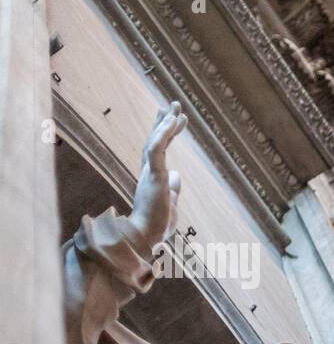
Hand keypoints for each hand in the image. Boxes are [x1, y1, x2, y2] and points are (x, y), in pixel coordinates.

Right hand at [128, 102, 187, 250]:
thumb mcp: (170, 203)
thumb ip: (173, 189)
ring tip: (176, 107)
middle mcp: (149, 172)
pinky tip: (173, 121)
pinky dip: (164, 134)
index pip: (158, 150)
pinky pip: (157, 149)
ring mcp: (151, 173)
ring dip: (166, 123)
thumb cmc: (156, 226)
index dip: (165, 134)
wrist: (146, 238)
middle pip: (156, 141)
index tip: (173, 119)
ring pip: (157, 141)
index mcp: (152, 177)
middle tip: (172, 105)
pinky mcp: (153, 176)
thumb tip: (178, 175)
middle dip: (164, 122)